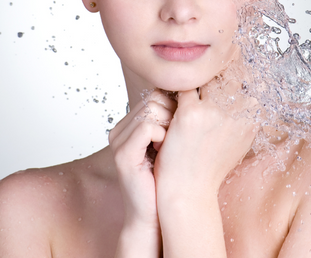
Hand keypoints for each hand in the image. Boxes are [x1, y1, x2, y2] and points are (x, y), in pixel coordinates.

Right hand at [109, 90, 176, 229]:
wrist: (155, 215)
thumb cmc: (167, 179)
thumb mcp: (170, 142)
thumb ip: (172, 119)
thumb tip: (192, 93)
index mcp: (127, 125)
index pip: (154, 94)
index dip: (174, 104)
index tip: (184, 124)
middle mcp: (118, 130)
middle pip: (153, 98)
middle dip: (173, 113)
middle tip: (179, 135)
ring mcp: (118, 142)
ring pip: (150, 109)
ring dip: (169, 125)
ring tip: (172, 145)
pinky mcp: (123, 155)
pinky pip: (147, 127)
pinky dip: (163, 135)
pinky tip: (166, 150)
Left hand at [154, 77, 257, 200]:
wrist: (190, 190)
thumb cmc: (210, 166)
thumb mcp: (239, 141)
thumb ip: (243, 118)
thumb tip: (248, 94)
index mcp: (252, 118)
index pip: (245, 81)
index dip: (230, 76)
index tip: (216, 79)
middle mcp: (237, 112)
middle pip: (227, 74)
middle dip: (213, 74)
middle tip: (198, 78)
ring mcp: (214, 111)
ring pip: (204, 77)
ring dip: (194, 80)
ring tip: (183, 84)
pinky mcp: (190, 113)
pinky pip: (183, 87)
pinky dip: (175, 89)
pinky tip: (169, 94)